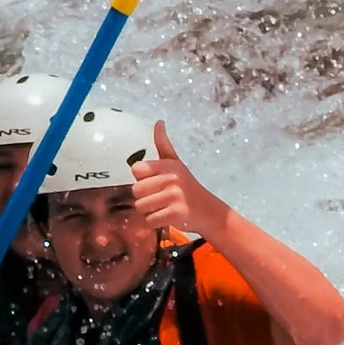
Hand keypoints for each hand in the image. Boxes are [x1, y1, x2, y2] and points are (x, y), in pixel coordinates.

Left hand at [131, 121, 227, 239]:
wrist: (208, 210)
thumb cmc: (187, 187)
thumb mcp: (175, 163)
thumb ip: (163, 144)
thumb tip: (159, 122)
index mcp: (168, 164)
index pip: (136, 170)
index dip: (142, 179)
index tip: (155, 183)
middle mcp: (171, 178)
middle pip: (135, 191)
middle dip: (144, 198)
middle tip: (160, 198)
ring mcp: (174, 196)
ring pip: (140, 207)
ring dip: (149, 211)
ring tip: (163, 207)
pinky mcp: (175, 214)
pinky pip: (150, 220)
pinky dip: (156, 222)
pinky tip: (167, 217)